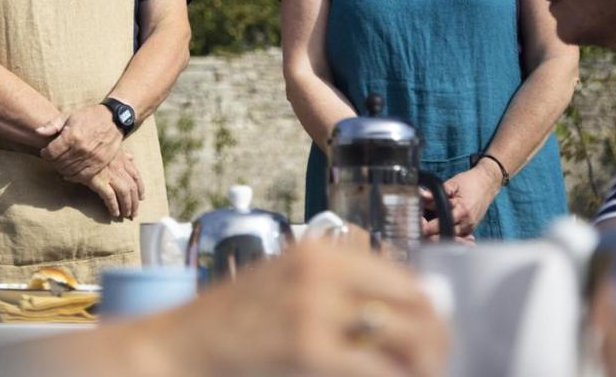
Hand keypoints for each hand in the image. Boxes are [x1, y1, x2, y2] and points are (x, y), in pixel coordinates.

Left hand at [36, 103, 123, 180]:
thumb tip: (37, 131)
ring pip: (69, 171)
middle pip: (59, 163)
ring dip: (62, 169)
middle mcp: (81, 148)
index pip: (51, 153)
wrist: (114, 119)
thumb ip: (52, 125)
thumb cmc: (89, 116)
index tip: (45, 151)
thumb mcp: (69, 115)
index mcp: (72, 135)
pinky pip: (83, 177)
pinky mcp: (100, 164)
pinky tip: (71, 172)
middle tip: (53, 158)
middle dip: (53, 162)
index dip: (45, 153)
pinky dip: (74, 176)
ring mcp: (92, 158)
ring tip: (61, 163)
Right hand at [73, 153, 144, 218]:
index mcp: (121, 158)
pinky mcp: (98, 180)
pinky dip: (114, 206)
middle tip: (134, 213)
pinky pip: (110, 196)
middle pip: (132, 187)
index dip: (140, 188)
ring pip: (124, 193)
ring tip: (126, 215)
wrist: (78, 146)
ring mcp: (109, 173)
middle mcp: (118, 166)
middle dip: (135, 201)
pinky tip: (114, 213)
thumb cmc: (92, 147)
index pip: (136, 175)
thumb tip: (131, 157)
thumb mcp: (109, 146)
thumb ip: (121, 153)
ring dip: (127, 205)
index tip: (142, 197)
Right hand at [173, 239, 449, 376]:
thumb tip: (414, 307)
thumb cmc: (232, 324)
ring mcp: (315, 310)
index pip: (403, 277)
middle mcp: (322, 271)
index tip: (431, 337)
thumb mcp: (285, 285)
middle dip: (434, 342)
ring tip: (417, 376)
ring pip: (407, 339)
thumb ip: (338, 290)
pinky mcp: (308, 350)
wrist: (180, 346)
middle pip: (414, 305)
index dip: (428, 312)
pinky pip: (377, 370)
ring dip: (424, 365)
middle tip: (431, 367)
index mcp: (318, 251)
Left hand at [423, 164, 501, 238]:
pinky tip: (435, 236)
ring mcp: (469, 227)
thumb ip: (437, 191)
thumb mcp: (453, 183)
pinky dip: (447, 237)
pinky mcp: (469, 229)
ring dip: (437, 238)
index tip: (416, 225)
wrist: (487, 184)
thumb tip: (422, 195)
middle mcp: (467, 222)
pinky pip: (457, 238)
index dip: (428, 226)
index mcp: (463, 210)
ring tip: (424, 235)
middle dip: (431, 235)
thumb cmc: (470, 182)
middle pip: (446, 235)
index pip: (442, 222)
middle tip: (418, 232)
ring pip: (451, 239)